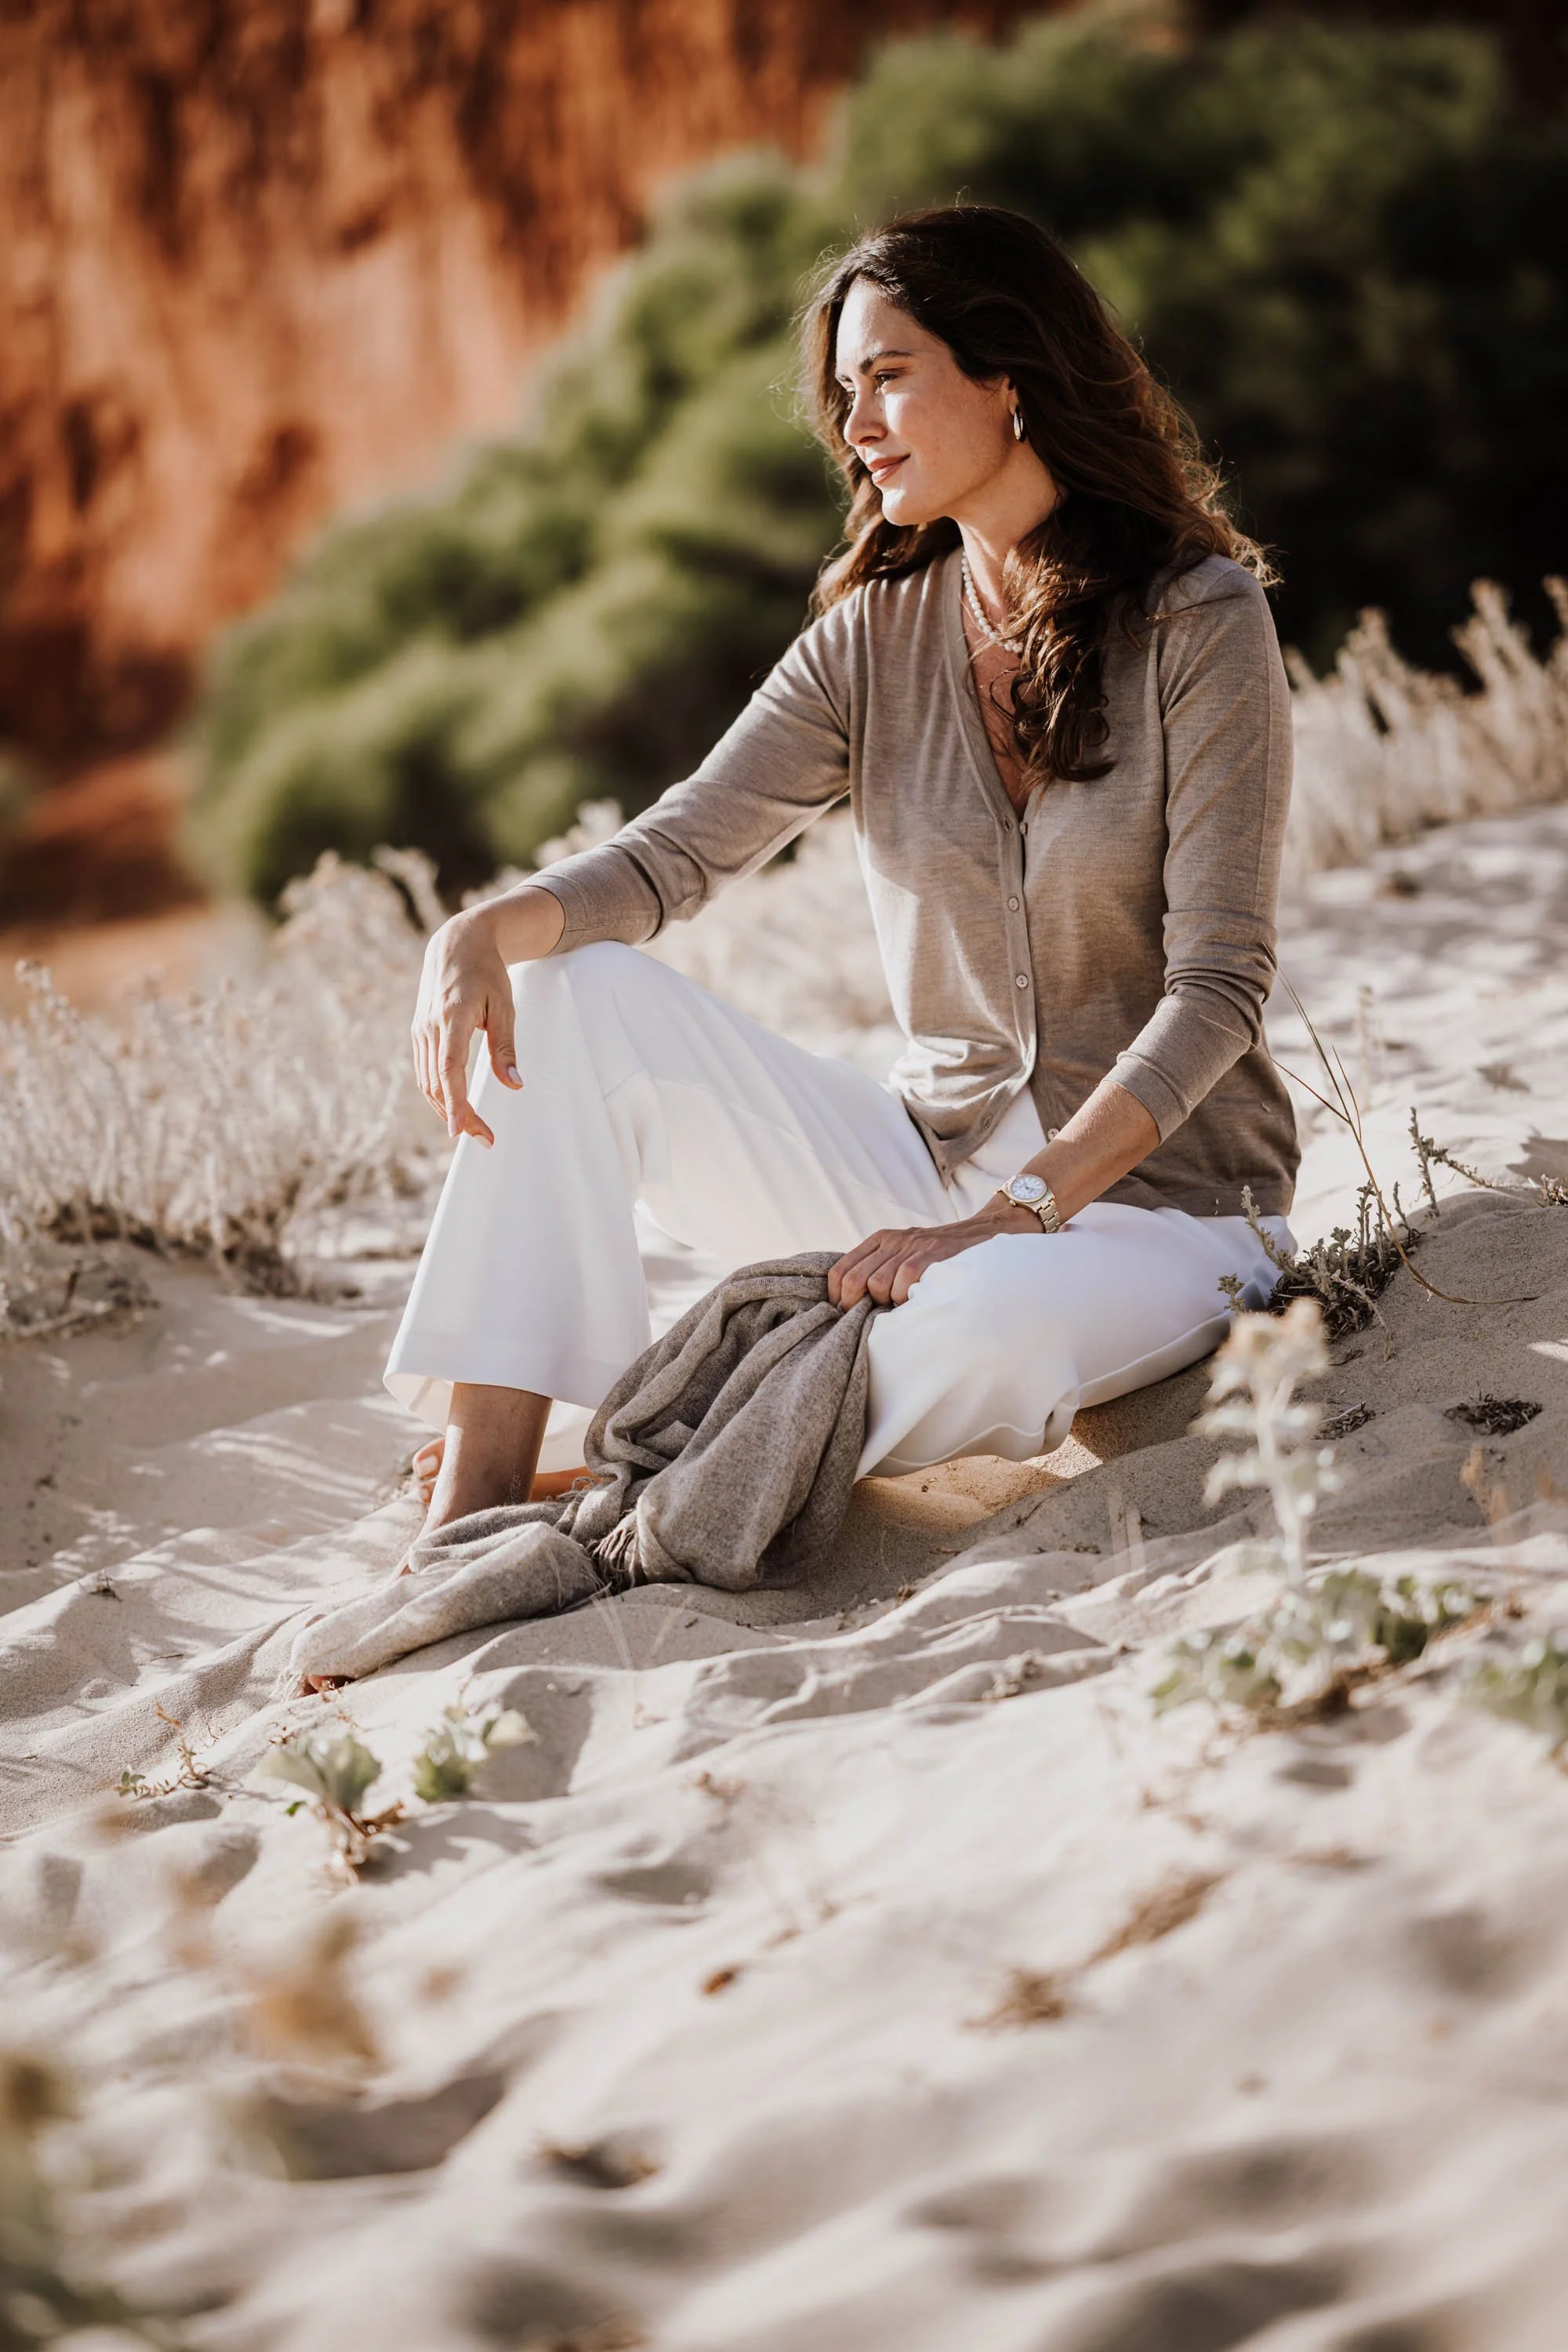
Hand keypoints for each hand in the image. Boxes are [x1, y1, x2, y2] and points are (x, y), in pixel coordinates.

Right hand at [410, 905, 521, 1147]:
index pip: (450, 1069)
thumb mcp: (505, 1006)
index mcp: (452, 1017)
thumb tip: (514, 1085)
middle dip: (459, 1116)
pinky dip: (439, 1094)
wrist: (456, 944)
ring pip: (428, 1082)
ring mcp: (420, 1031)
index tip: (461, 1131)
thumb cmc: (487, 974)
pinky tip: (456, 1106)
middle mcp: (429, 1027)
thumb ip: (506, 1047)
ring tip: (475, 1129)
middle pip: (438, 1084)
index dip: (454, 1102)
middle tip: (486, 1139)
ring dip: (448, 1109)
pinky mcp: (419, 1034)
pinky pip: (425, 1072)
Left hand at [827, 1196, 1041, 1307]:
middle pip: (852, 1281)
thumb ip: (883, 1271)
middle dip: (856, 1306)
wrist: (987, 1232)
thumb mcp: (908, 1254)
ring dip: (886, 1304)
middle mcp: (891, 1241)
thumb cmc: (945, 1256)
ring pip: (876, 1285)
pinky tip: (918, 1301)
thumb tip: (853, 1306)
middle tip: (871, 1319)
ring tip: (902, 1306)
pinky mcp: (930, 1254)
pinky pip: (903, 1283)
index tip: (844, 1316)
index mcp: (880, 1240)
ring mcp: (911, 1246)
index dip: (836, 1298)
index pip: (839, 1270)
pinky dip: (906, 1299)